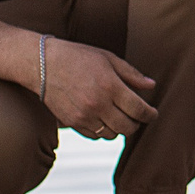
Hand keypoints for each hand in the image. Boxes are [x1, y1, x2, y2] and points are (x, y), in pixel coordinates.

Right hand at [41, 38, 157, 139]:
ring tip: (119, 116)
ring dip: (119, 128)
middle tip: (137, 116)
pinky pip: (95, 136)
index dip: (150, 114)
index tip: (153, 114)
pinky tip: (103, 119)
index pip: (138, 109)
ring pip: (112, 134)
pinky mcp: (72, 123)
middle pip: (128, 127)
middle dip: (136, 123)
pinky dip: (103, 131)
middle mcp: (98, 104)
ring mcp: (84, 115)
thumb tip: (151, 86)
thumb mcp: (107, 58)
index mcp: (110, 85)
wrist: (42, 64)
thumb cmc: (77, 57)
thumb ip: (131, 74)